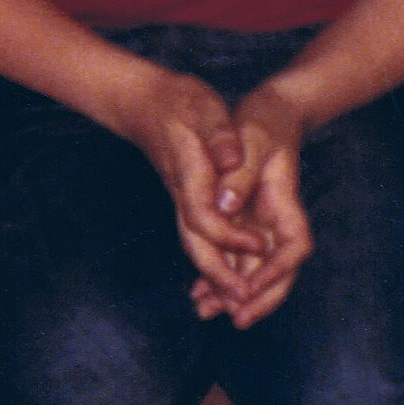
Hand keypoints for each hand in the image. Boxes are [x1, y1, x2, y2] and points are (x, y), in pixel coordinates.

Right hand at [109, 67, 272, 309]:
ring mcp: (181, 199)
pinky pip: (197, 236)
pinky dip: (211, 258)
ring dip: (215, 275)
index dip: (231, 235)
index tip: (259, 244)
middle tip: (244, 301)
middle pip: (195, 243)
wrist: (144, 102)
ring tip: (238, 302)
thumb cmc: (180, 103)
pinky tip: (225, 277)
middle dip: (218, 274)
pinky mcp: (185, 198)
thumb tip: (229, 160)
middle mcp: (182, 194)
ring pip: (195, 244)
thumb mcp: (204, 109)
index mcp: (190, 174)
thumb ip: (218, 135)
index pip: (205, 216)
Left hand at [191, 80, 314, 327]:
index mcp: (284, 202)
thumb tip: (225, 208)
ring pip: (257, 268)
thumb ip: (240, 174)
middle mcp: (276, 218)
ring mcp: (263, 222)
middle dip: (262, 298)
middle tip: (238, 320)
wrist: (272, 109)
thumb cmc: (264, 121)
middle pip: (280, 269)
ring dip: (236, 293)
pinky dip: (223, 275)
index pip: (293, 246)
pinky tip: (201, 292)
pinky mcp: (248, 220)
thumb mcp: (252, 138)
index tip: (251, 287)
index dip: (277, 271)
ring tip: (207, 312)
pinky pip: (239, 257)